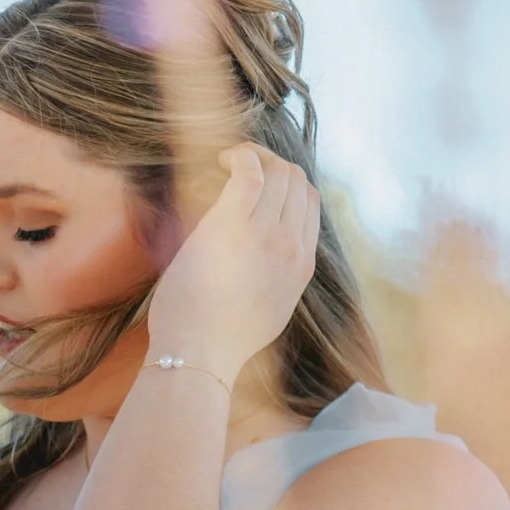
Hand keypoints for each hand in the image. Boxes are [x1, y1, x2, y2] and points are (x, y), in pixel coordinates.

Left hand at [146, 144, 319, 384]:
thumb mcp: (268, 311)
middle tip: (239, 168)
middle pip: (297, 181)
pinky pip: (251, 172)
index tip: (258, 185)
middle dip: (271, 164)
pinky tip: (222, 160)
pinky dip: (241, 155)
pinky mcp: (234, 226)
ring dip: (253, 156)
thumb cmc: (219, 339)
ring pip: (278, 172)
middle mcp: (291, 245)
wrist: (200, 354)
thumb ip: (274, 279)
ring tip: (227, 163)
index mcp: (302, 265)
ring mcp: (266, 235)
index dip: (285, 184)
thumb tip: (262, 259)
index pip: (309, 203)